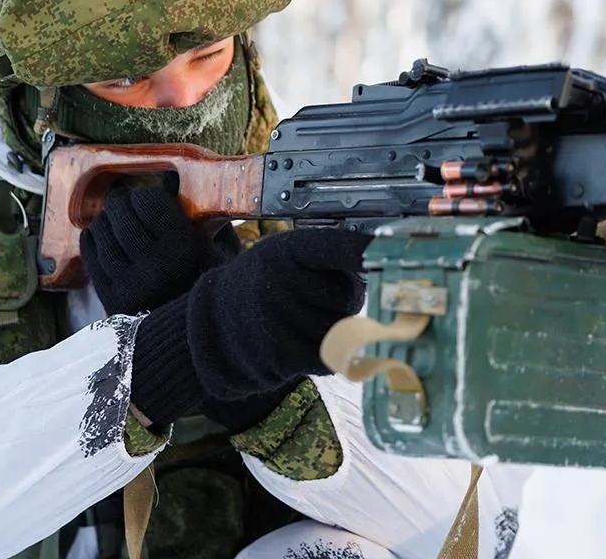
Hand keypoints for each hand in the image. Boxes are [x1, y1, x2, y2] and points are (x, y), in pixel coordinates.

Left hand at [80, 180, 237, 315]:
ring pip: (103, 237)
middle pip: (122, 217)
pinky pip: (92, 260)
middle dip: (119, 202)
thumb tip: (173, 179)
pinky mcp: (114, 301)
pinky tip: (97, 234)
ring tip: (112, 218)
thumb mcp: (221, 247)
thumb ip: (202, 214)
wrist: (198, 335)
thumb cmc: (212, 283)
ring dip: (104, 221)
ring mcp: (132, 285)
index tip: (147, 197)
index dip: (145, 195)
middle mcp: (156, 267)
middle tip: (122, 200)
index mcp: (186, 248)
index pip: (149, 202)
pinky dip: (91, 241)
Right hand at [186, 228, 371, 399]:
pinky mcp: (282, 355)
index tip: (392, 253)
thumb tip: (382, 280)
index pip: (337, 247)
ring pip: (342, 331)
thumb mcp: (283, 259)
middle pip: (349, 297)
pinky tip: (297, 343)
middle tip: (310, 301)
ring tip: (297, 323)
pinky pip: (329, 358)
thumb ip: (327, 262)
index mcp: (286, 250)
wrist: (212, 328)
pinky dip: (323, 356)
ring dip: (333, 333)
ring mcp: (279, 319)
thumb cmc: (260, 289)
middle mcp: (280, 279)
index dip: (367, 252)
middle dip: (343, 303)